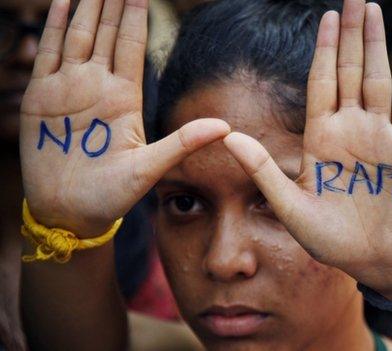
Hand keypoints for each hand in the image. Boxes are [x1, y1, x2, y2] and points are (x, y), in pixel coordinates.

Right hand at [20, 0, 229, 236]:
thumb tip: (226, 127)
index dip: (136, 18)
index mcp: (124, 98)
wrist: (71, 212)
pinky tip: (62, 2)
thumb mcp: (151, 167)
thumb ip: (183, 142)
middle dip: (111, 3)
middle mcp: (98, 87)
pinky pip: (48, 54)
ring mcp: (69, 89)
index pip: (131, 46)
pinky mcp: (41, 98)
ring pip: (78, 36)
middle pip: (105, 33)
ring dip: (84, 7)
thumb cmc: (112, 194)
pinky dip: (53, 28)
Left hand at [224, 0, 391, 297]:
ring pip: (378, 80)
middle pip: (350, 71)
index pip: (322, 82)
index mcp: (322, 138)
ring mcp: (380, 137)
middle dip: (351, 34)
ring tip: (372, 11)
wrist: (374, 258)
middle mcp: (350, 129)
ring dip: (375, 46)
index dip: (324, 50)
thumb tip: (227, 136)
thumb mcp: (290, 208)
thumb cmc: (331, 239)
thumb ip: (262, 171)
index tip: (325, 17)